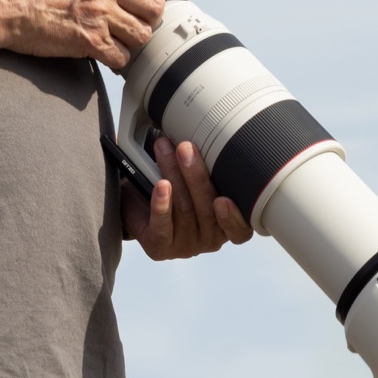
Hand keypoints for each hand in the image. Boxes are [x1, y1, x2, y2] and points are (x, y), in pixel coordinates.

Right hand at [0, 0, 190, 70]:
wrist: (0, 1)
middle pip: (155, 5)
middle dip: (150, 15)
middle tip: (137, 18)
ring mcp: (98, 11)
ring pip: (142, 34)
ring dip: (134, 39)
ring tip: (118, 36)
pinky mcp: (88, 39)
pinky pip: (121, 57)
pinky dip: (117, 59)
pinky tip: (105, 52)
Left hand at [120, 137, 253, 259]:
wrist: (137, 204)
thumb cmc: (173, 190)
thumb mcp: (194, 179)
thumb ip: (208, 166)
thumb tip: (206, 132)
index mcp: (225, 225)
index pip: (240, 229)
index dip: (235, 217)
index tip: (225, 199)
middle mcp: (208, 238)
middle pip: (206, 209)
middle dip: (196, 175)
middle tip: (185, 147)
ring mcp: (184, 245)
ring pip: (183, 209)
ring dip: (173, 174)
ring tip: (164, 149)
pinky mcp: (160, 246)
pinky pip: (162, 226)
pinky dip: (161, 203)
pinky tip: (161, 186)